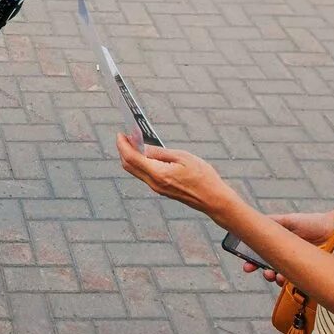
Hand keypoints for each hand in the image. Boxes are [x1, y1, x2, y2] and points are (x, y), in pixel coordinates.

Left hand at [117, 134, 241, 222]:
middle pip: (129, 166)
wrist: (213, 199)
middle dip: (124, 150)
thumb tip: (143, 147)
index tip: (120, 134)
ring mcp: (157, 188)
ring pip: (135, 171)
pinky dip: (140, 163)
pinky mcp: (161, 189)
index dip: (123, 145)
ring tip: (135, 142)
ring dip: (131, 156)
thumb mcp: (183, 157)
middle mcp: (154, 183)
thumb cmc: (202, 177)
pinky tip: (146, 154)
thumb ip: (160, 153)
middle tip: (126, 136)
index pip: (131, 158)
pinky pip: (144, 175)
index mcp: (158, 174)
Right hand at [250, 211, 333, 283]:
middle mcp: (287, 254)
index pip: (262, 251)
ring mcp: (297, 265)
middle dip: (260, 270)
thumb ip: (272, 222)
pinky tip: (284, 280)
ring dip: (272, 276)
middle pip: (269, 265)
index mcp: (280, 242)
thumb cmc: (314, 223)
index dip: (252, 258)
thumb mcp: (289, 220)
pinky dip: (287, 282)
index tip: (245, 265)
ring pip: (280, 275)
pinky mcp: (307, 273)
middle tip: (255, 270)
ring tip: (272, 275)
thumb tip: (253, 223)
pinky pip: (295, 282)